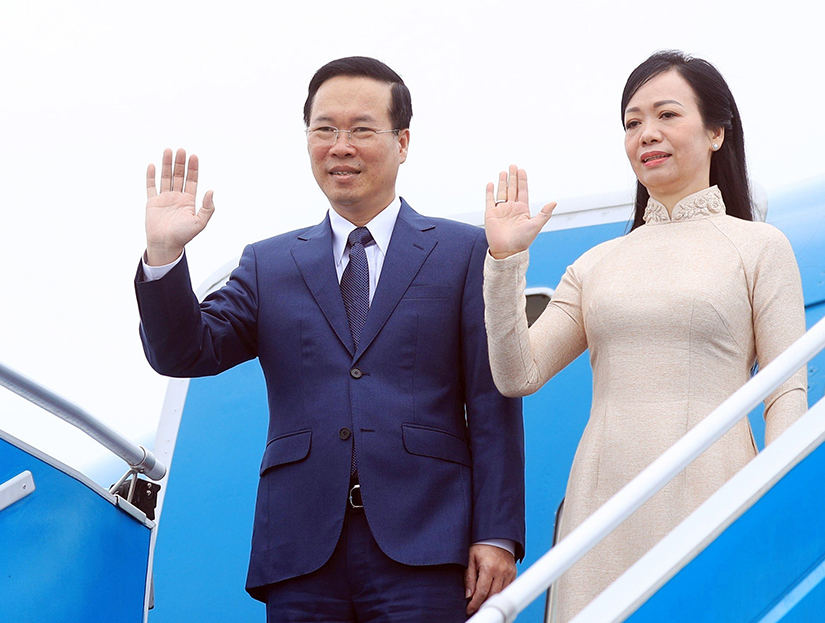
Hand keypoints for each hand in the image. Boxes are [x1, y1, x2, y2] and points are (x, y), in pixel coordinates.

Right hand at [145, 148, 214, 265]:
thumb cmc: (183, 236)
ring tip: (168, 151)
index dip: (193, 169)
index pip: (192, 181)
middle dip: (180, 163)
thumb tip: (211, 191)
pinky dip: (151, 176)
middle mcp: (177, 197)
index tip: (193, 156)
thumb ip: (207, 207)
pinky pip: (151, 186)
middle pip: (179, 176)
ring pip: (166, 178)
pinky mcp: (152, 202)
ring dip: (167, 165)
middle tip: (181, 150)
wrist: (165, 244)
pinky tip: (152, 165)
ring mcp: (164, 199)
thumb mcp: (200, 222)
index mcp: (189, 201)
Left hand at [464, 543, 516, 615]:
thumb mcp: (470, 558)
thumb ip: (469, 577)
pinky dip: (500, 593)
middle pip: (492, 596)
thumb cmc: (481, 545)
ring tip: (483, 603)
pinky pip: (508, 588)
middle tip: (475, 608)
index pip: (482, 592)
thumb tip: (468, 595)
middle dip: (483, 604)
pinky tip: (493, 594)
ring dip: (492, 600)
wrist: (496, 535)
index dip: (475, 603)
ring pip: (501, 594)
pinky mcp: (513, 573)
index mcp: (489, 567)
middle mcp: (501, 571)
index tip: (470, 609)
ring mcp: (509, 572)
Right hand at [485, 165, 554, 259]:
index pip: (522, 191)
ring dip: (502, 182)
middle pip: (512, 189)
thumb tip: (554, 202)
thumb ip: (544, 213)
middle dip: (512, 177)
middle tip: (512, 166)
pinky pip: (489, 200)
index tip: (521, 170)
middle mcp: (512, 208)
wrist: (507, 251)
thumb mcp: (535, 225)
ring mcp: (501, 210)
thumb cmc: (522, 241)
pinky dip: (490, 192)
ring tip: (503, 172)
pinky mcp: (491, 214)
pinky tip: (491, 184)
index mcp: (522, 209)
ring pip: (502, 192)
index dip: (522, 180)